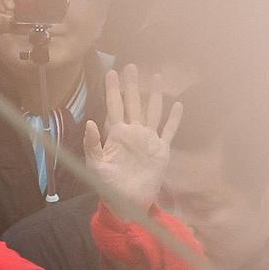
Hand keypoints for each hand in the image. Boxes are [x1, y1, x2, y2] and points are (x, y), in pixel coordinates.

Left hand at [84, 65, 182, 219]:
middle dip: (132, 85)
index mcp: (117, 135)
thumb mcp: (95, 166)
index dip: (113, 90)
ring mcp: (148, 141)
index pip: (114, 106)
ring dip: (155, 95)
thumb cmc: (108, 187)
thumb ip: (92, 145)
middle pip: (133, 103)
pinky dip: (174, 119)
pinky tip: (178, 105)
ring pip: (152, 112)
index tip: (111, 72)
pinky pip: (169, 131)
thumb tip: (90, 123)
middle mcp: (133, 133)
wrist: (127, 203)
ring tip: (157, 77)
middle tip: (131, 66)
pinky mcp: (160, 151)